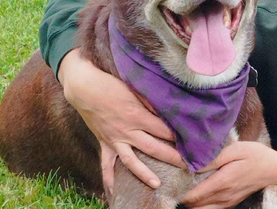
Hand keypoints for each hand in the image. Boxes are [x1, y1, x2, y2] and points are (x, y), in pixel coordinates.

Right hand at [59, 49, 185, 193]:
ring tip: (158, 185)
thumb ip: (151, 101)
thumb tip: (168, 110)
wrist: (83, 87)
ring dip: (145, 173)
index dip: (179, 136)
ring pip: (132, 161)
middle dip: (173, 157)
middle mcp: (127, 131)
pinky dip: (109, 178)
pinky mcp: (105, 143)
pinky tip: (113, 192)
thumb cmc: (111, 84)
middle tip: (189, 166)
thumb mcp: (134, 88)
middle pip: (154, 148)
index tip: (193, 142)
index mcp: (137, 115)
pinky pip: (106, 164)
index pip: (163, 130)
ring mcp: (115, 139)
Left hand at [180, 142, 276, 207]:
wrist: (275, 169)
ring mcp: (228, 201)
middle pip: (196, 205)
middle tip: (173, 187)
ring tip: (182, 192)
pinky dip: (202, 205)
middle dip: (183, 199)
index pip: (194, 195)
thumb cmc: (256, 155)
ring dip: (192, 204)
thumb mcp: (235, 150)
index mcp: (223, 182)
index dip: (180, 193)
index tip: (170, 185)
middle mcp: (224, 196)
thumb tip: (193, 164)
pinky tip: (196, 196)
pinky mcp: (231, 202)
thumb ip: (213, 157)